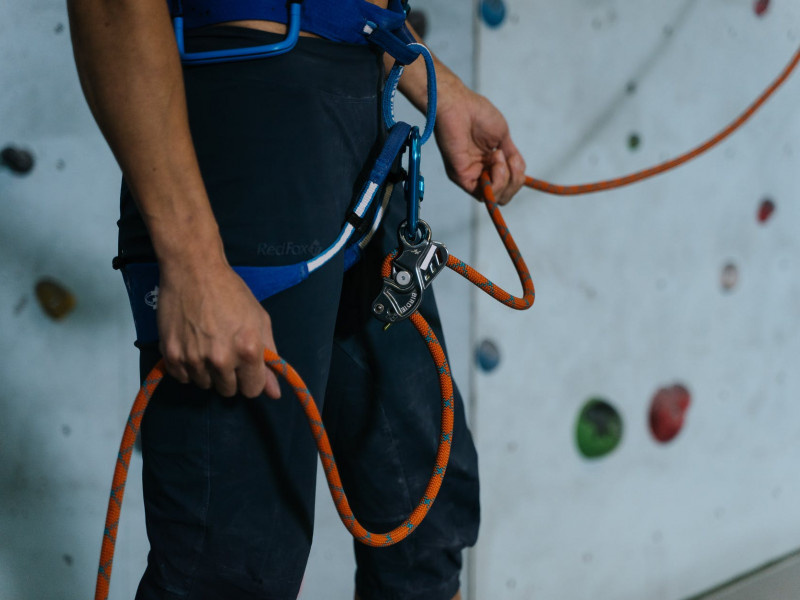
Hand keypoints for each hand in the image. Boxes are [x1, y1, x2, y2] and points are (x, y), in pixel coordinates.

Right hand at [156, 258, 280, 398]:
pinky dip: (187, 367)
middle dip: (229, 376)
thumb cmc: (232, 293)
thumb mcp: (260, 321)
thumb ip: (269, 358)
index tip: (245, 367)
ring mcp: (194, 359)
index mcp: (248, 351)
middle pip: (227, 390)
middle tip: (224, 352)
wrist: (194, 271)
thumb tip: (274, 393)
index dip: (250, 379)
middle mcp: (221, 360)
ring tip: (206, 346)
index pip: (252, 390)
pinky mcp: (171, 355)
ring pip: (204, 385)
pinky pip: (182, 377)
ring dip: (207, 372)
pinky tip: (191, 346)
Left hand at [434, 83, 525, 204]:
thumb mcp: (503, 137)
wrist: (460, 105)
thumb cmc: (478, 114)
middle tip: (509, 159)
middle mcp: (479, 173)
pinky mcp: (462, 178)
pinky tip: (495, 160)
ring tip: (498, 155)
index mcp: (489, 164)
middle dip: (515, 181)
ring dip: (506, 178)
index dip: (517, 179)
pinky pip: (485, 194)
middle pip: (504, 196)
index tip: (515, 161)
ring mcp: (471, 177)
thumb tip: (519, 172)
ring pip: (497, 198)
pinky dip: (497, 180)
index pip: (507, 186)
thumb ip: (511, 158)